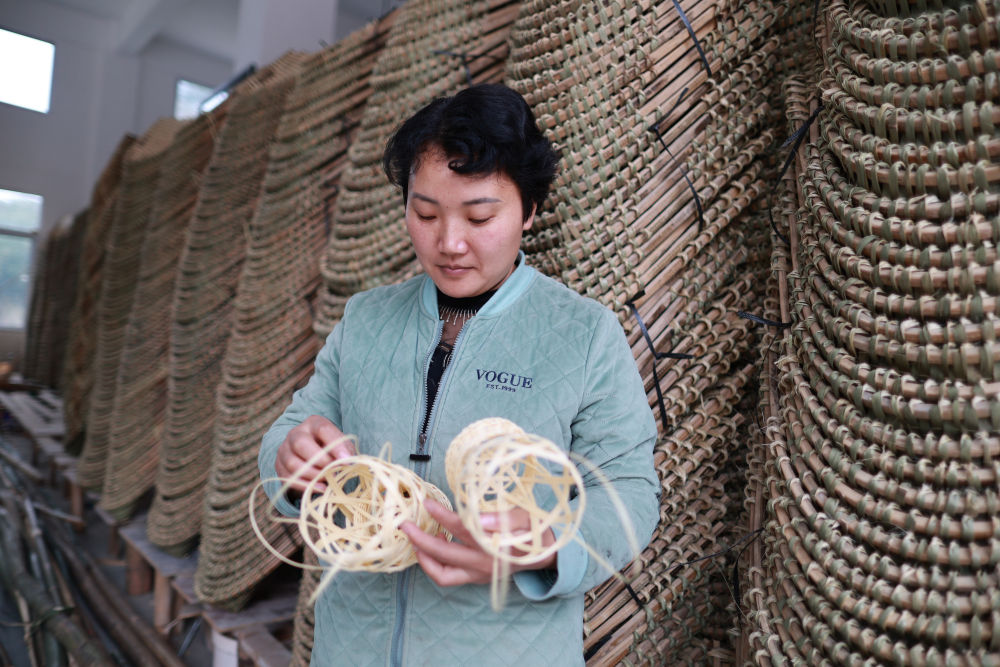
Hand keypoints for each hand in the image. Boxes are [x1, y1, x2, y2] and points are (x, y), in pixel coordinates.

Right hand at [275, 415, 355, 491]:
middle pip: (300, 443)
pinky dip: (305, 485)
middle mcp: (296, 433)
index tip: (347, 460)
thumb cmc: (331, 449)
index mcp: (314, 423)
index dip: (335, 445)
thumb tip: (350, 463)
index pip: (322, 429)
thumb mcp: (341, 445)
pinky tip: (320, 488)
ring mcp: (284, 449)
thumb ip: (346, 451)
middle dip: (319, 460)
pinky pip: (288, 478)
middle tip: (333, 470)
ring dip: (313, 475)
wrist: (311, 455)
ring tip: (327, 480)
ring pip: (293, 463)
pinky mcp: (279, 466)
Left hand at [400, 499, 555, 586]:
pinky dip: (433, 566)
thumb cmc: (534, 531)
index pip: (462, 528)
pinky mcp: (475, 579)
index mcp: (496, 545)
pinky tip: (430, 549)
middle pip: (444, 552)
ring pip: (442, 572)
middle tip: (405, 523)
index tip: (427, 502)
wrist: (545, 556)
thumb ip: (505, 517)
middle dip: (420, 537)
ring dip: (423, 556)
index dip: (442, 515)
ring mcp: (478, 574)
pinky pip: (447, 578)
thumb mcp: (527, 517)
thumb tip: (477, 516)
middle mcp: (484, 563)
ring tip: (414, 538)